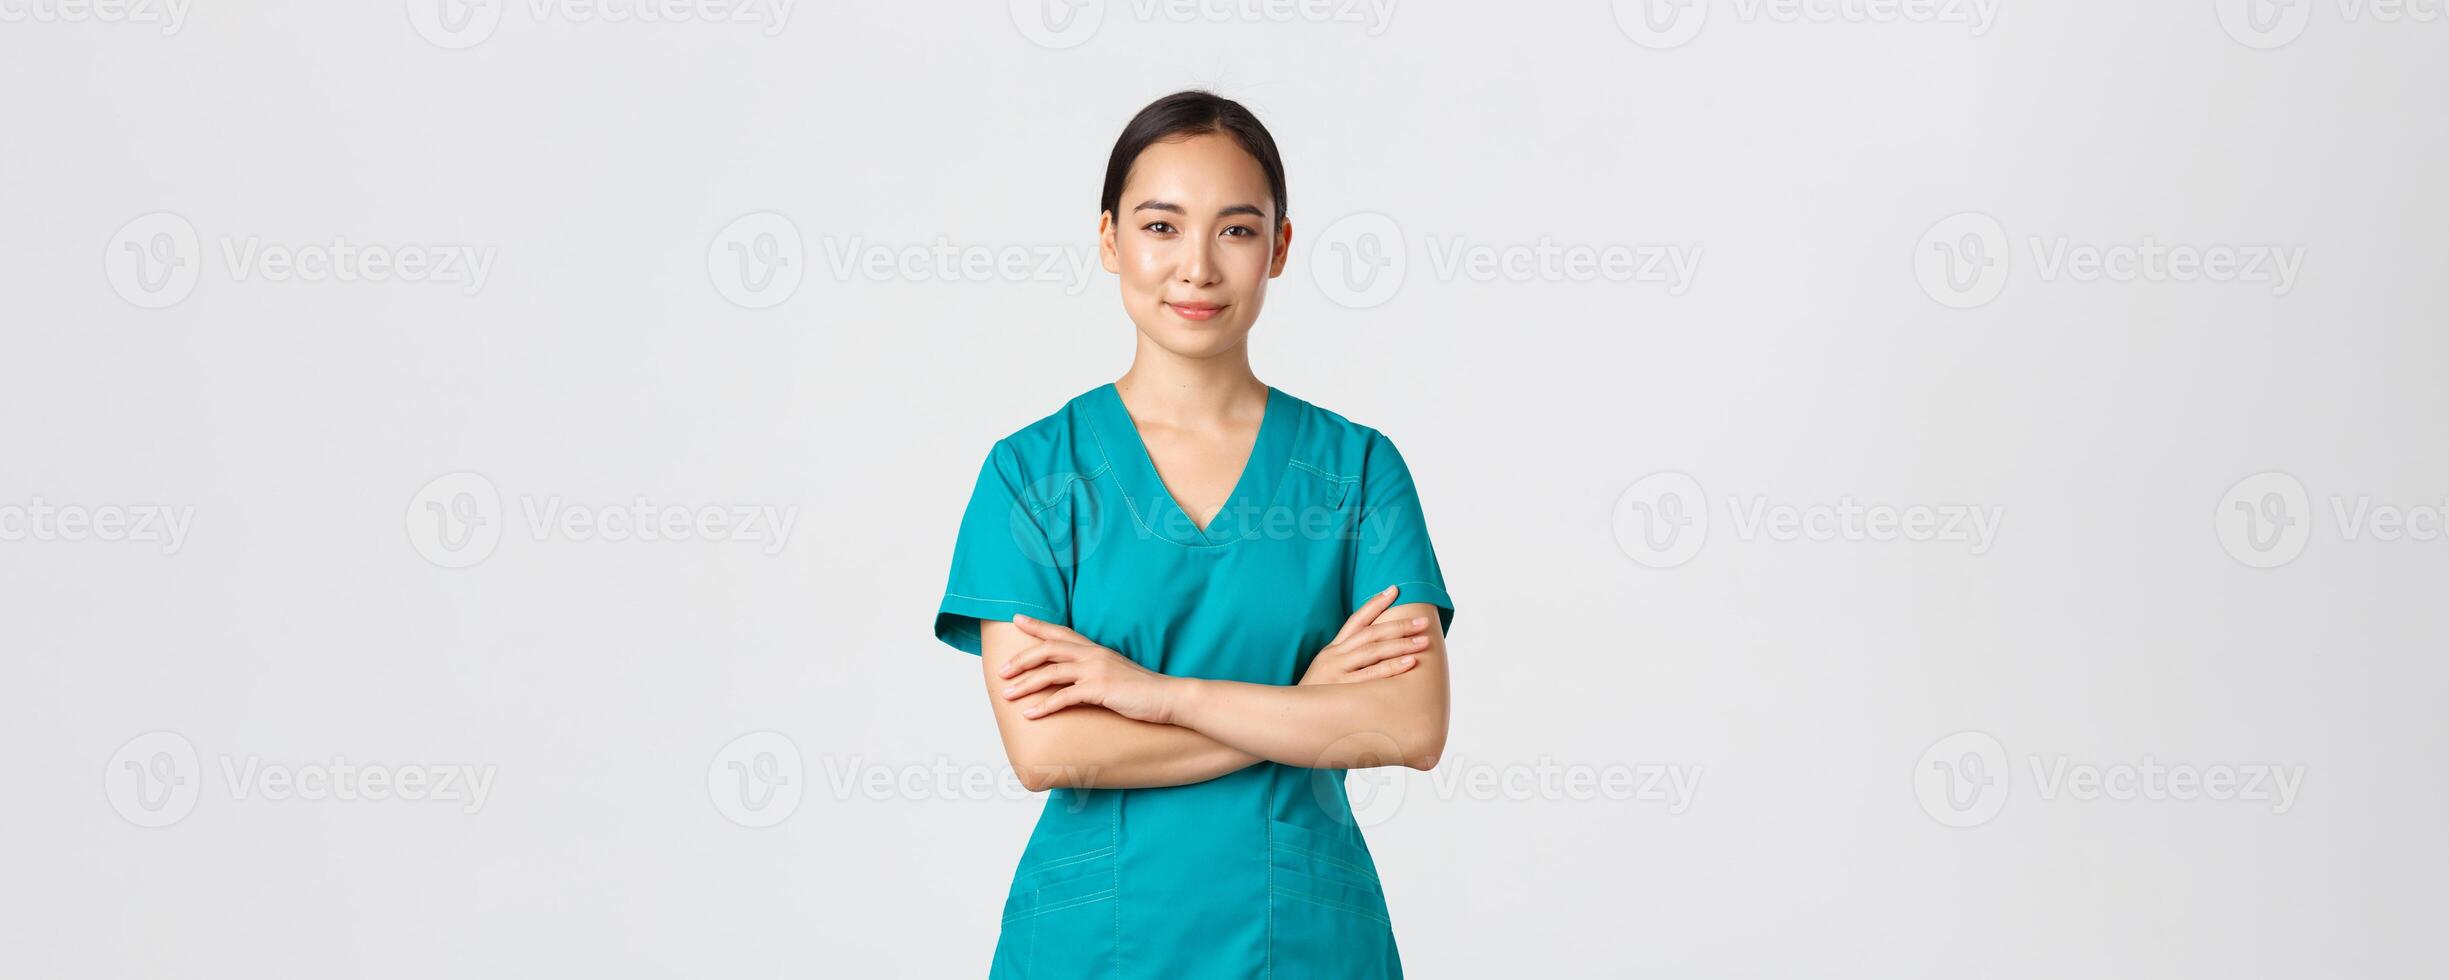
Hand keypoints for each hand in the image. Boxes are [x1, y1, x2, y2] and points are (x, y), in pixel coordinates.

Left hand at [998, 615, 1185, 723]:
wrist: (1169, 697)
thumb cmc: (1144, 690)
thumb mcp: (1116, 672)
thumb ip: (1095, 670)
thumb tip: (1077, 680)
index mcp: (1095, 649)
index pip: (1061, 632)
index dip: (1037, 625)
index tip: (1016, 619)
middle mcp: (1092, 655)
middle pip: (1048, 650)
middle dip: (1021, 659)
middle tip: (1001, 670)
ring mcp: (1096, 671)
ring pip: (1050, 672)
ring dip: (1025, 683)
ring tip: (1007, 693)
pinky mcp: (1100, 689)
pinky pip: (1064, 697)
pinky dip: (1043, 705)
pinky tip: (1030, 713)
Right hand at [1298, 585, 1429, 685]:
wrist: (1292, 718)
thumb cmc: (1316, 698)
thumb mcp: (1326, 673)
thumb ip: (1348, 662)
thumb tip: (1378, 653)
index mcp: (1332, 650)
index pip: (1355, 620)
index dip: (1375, 604)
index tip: (1394, 589)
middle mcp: (1334, 656)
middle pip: (1370, 634)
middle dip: (1399, 626)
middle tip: (1423, 622)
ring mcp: (1337, 671)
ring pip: (1372, 651)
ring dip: (1401, 644)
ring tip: (1423, 641)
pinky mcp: (1340, 689)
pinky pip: (1371, 676)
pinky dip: (1391, 667)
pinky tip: (1409, 662)